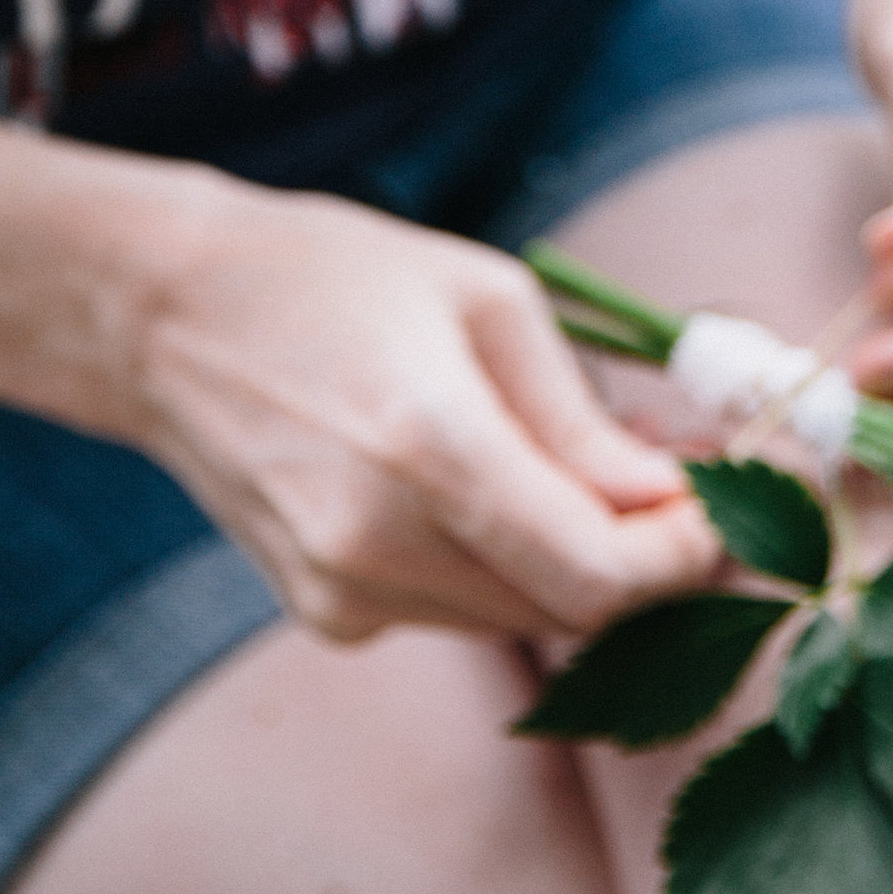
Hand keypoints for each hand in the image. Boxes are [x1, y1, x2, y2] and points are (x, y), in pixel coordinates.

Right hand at [129, 182, 719, 642]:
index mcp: (427, 447)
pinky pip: (454, 609)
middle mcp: (379, 543)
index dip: (684, 558)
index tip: (726, 506)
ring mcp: (342, 591)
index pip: (596, 575)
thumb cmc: (332, 276)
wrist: (166, 318)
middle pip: (569, 610)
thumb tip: (669, 498)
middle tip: (684, 480)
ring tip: (591, 466)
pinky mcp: (323, 612)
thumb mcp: (484, 299)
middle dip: (648, 559)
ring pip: (518, 618)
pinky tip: (495, 487)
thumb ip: (579, 417)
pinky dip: (503, 566)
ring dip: (579, 563)